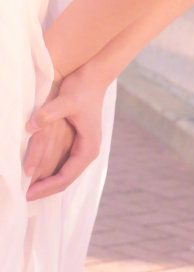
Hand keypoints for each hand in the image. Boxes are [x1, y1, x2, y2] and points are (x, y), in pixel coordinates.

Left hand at [24, 66, 107, 199]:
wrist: (94, 77)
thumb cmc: (83, 89)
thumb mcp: (66, 100)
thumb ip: (48, 114)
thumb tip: (29, 127)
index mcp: (89, 148)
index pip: (66, 177)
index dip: (46, 187)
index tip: (27, 193)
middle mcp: (87, 151)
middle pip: (64, 179)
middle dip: (44, 188)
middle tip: (22, 195)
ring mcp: (82, 147)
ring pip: (63, 173)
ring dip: (45, 181)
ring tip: (26, 187)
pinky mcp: (77, 142)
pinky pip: (62, 163)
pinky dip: (48, 171)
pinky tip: (34, 172)